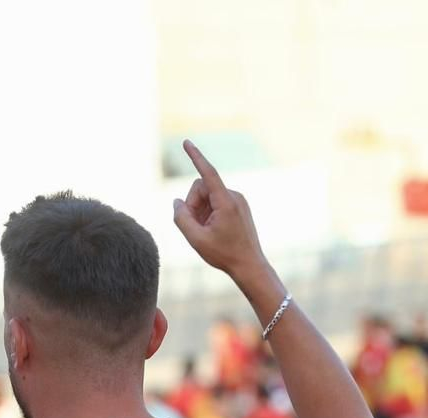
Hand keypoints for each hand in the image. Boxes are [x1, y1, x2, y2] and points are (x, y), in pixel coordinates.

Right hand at [172, 140, 266, 282]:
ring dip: (200, 210)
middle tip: (193, 225)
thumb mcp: (196, 239)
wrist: (250, 265)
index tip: (186, 142)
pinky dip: (209, 213)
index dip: (195, 156)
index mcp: (225, 202)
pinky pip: (216, 201)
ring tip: (204, 231)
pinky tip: (213, 230)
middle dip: (192, 203)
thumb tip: (177, 202)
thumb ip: (181, 218)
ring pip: (208, 195)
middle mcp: (234, 196)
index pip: (207, 173)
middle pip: (201, 187)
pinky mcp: (239, 206)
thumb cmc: (224, 254)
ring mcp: (238, 200)